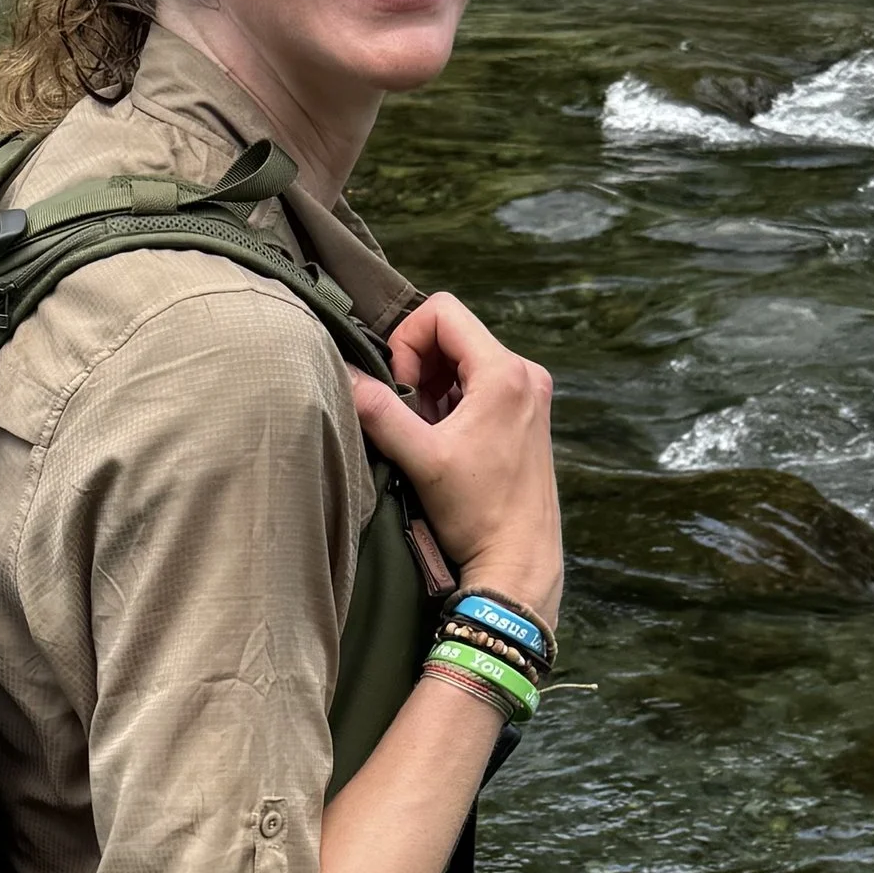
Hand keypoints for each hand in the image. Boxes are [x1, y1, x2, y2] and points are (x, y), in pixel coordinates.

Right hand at [352, 292, 561, 628]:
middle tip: (406, 412)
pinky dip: (452, 401)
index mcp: (505, 373)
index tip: (399, 387)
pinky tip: (443, 441)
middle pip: (454, 333)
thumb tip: (344, 377)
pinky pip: (480, 385)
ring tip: (423, 431)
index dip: (407, 340)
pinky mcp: (526, 415)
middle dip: (418, 364)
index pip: (443, 312)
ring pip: (465, 360)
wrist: (520, 561)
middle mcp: (524, 374)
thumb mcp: (421, 459)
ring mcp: (529, 394)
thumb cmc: (478, 513)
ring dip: (432, 385)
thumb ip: (379, 412)